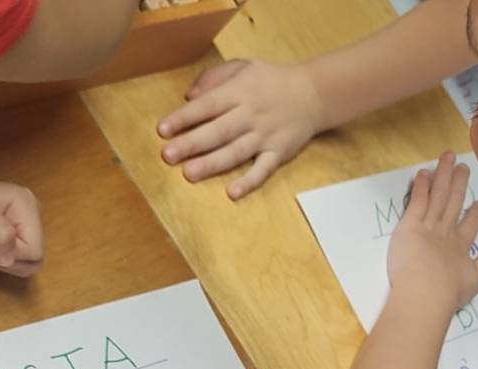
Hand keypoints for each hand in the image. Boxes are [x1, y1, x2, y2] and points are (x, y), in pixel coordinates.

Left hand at [0, 179, 43, 277]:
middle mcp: (29, 212)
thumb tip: (10, 257)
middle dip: (6, 259)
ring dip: (2, 261)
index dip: (8, 253)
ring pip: (27, 263)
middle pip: (34, 258)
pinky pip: (17, 261)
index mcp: (26, 203)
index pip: (34, 250)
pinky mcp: (12, 235)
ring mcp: (21, 224)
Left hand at [157, 60, 323, 199]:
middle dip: (192, 143)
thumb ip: (214, 78)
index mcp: (239, 92)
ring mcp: (265, 135)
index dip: (184, 117)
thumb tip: (189, 96)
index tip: (162, 129)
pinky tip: (232, 193)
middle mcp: (251, 114)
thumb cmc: (270, 81)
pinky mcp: (279, 152)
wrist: (314, 93)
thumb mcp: (243, 67)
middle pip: (218, 131)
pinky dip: (249, 181)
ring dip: (212, 164)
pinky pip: (263, 169)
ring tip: (189, 174)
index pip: (207, 105)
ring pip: (236, 152)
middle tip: (167, 155)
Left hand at [387, 152, 477, 312]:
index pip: (470, 225)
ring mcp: (430, 226)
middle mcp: (447, 231)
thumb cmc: (447, 293)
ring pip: (438, 196)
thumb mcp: (474, 280)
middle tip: (463, 167)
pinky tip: (423, 172)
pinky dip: (421, 186)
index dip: (475, 213)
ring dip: (443, 175)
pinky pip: (417, 201)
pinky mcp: (411, 225)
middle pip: (455, 202)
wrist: (426, 293)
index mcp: (461, 246)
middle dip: (459, 183)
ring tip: (447, 157)